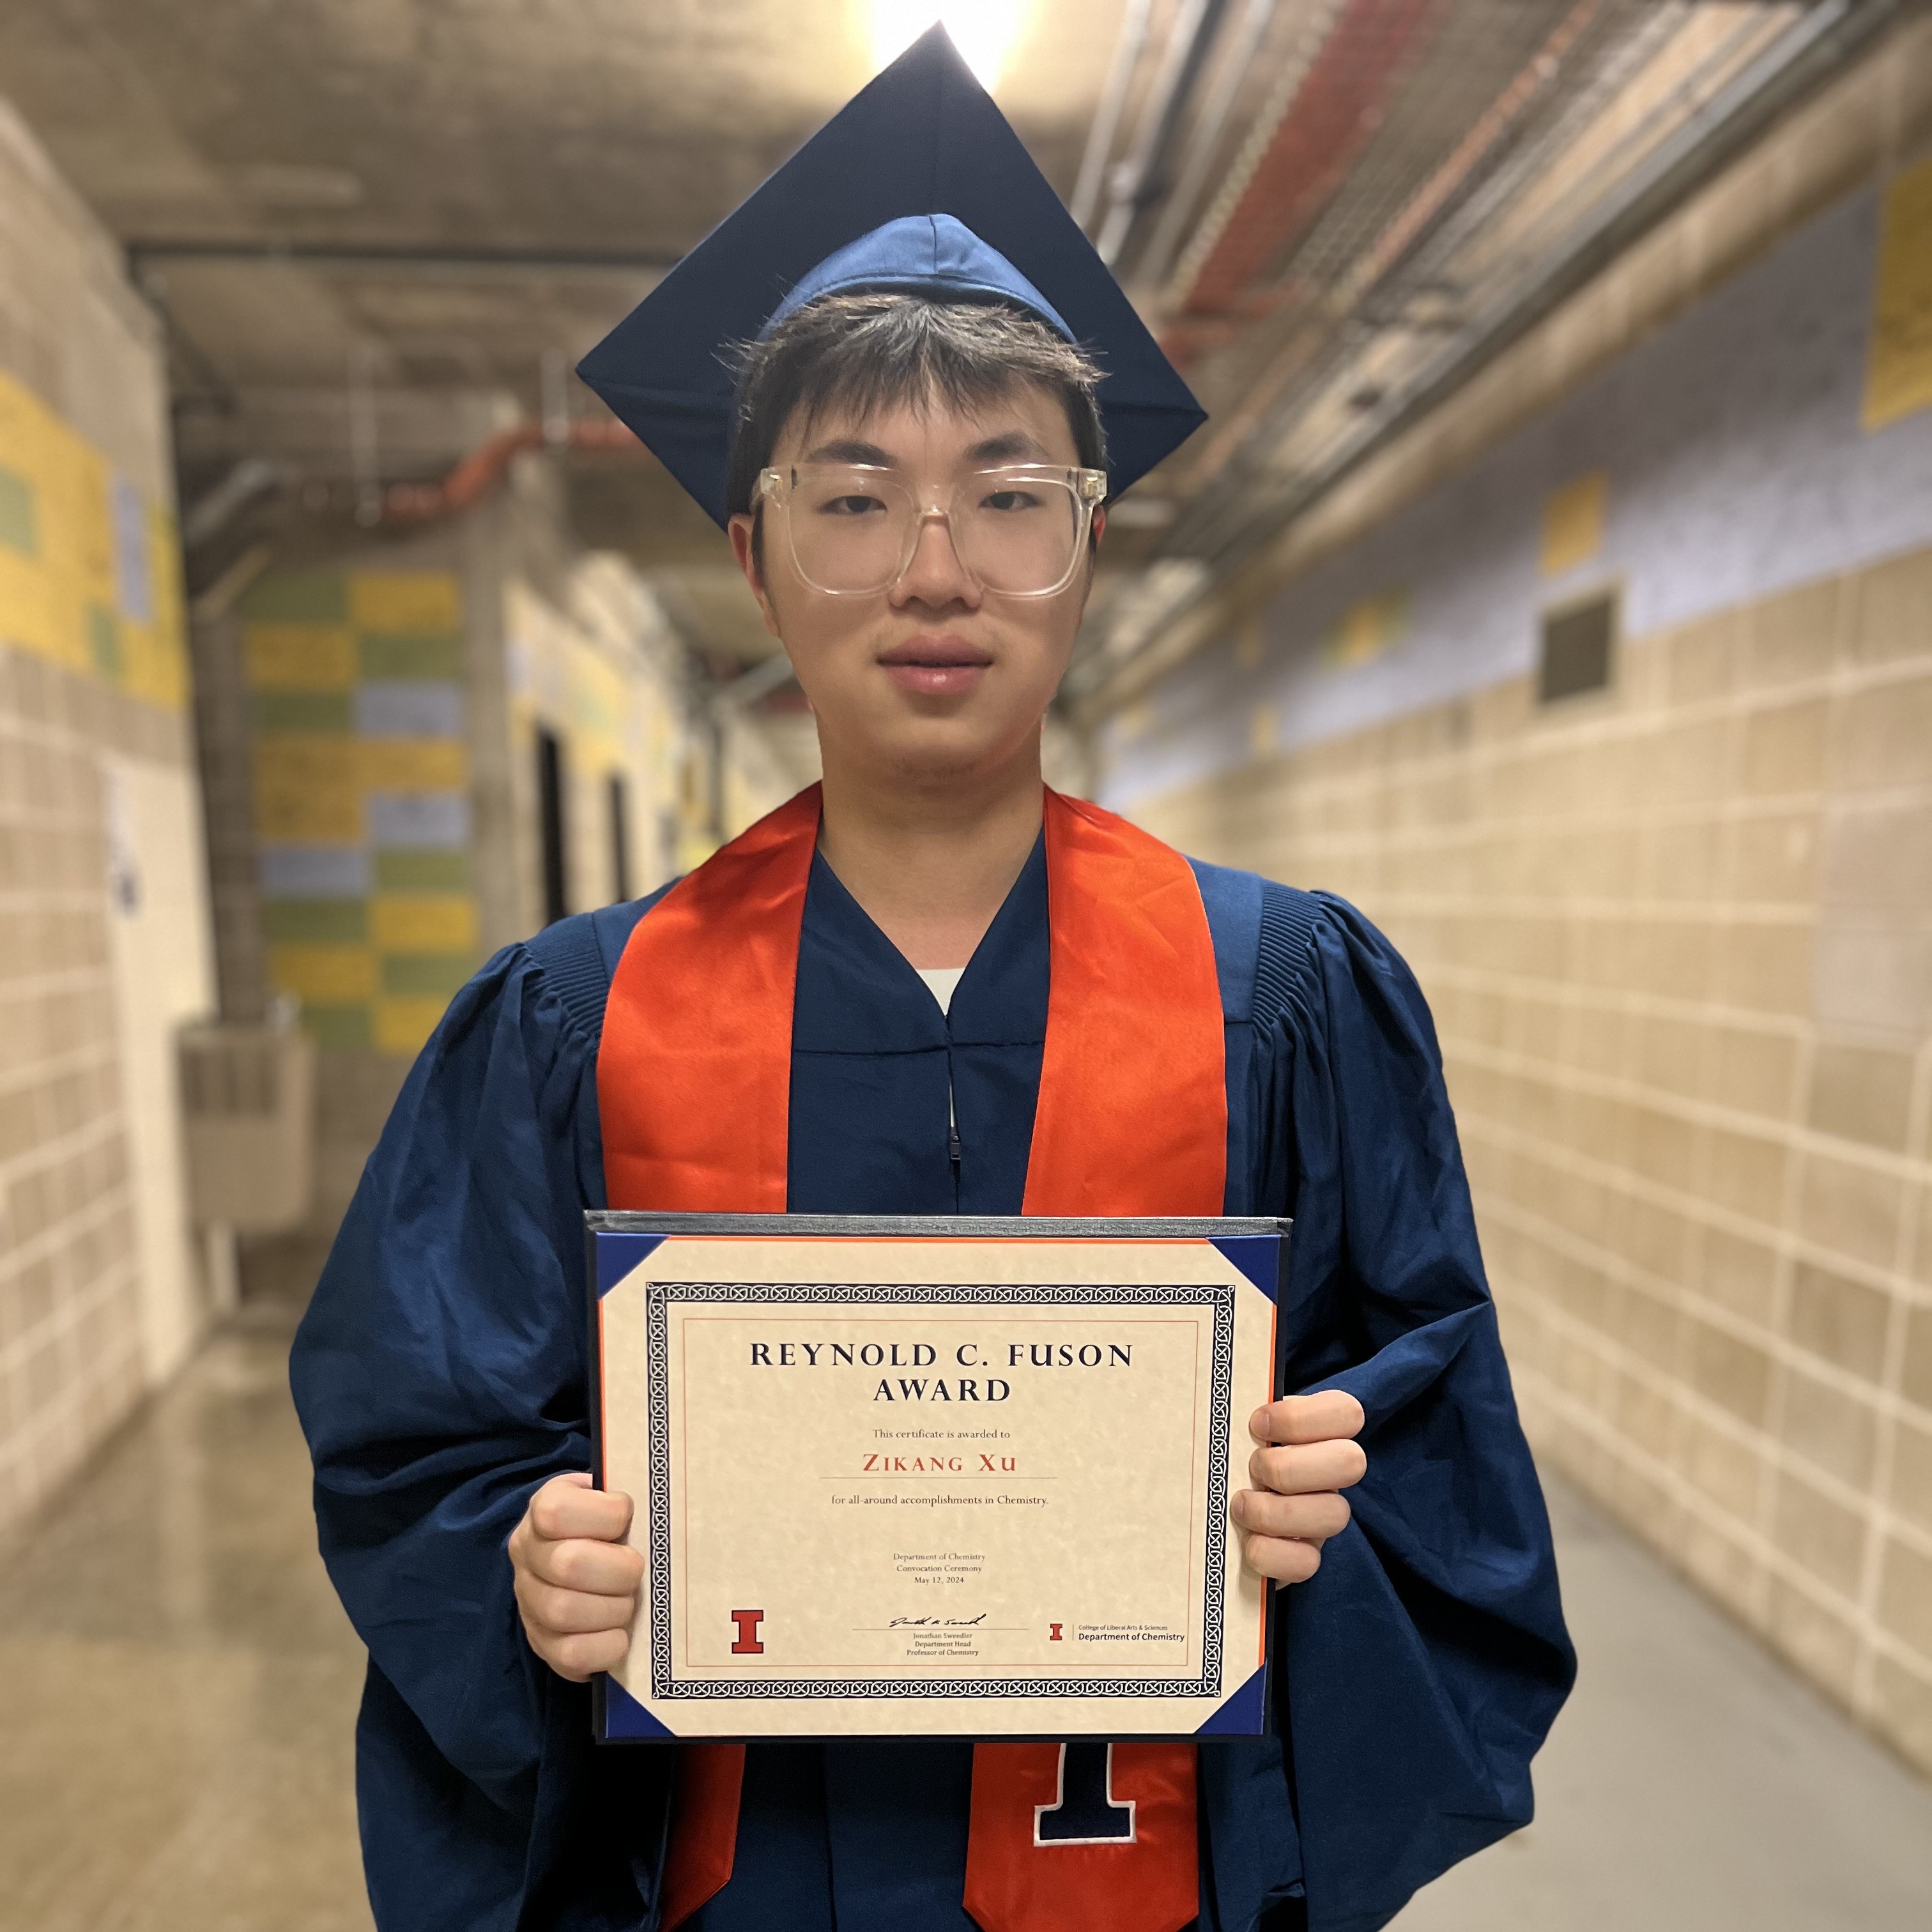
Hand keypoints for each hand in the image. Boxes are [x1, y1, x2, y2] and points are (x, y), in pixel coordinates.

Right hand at [508, 1471, 645, 1680]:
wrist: (585, 1561)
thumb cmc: (610, 1526)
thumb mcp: (613, 1497)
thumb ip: (630, 1493)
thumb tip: (658, 1508)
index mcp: (544, 1509)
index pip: (556, 1511)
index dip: (606, 1515)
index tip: (627, 1518)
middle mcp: (527, 1554)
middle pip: (567, 1565)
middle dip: (619, 1571)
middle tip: (637, 1572)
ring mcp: (529, 1601)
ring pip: (564, 1611)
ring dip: (613, 1609)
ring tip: (629, 1602)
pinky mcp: (542, 1644)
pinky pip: (570, 1654)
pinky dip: (606, 1647)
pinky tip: (621, 1634)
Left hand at [1232, 1390, 1366, 1584]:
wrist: (1213, 1506)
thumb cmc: (1226, 1454)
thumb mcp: (1232, 1425)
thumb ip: (1237, 1411)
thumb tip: (1218, 1400)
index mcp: (1319, 1431)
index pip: (1347, 1412)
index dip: (1302, 1417)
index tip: (1257, 1423)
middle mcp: (1331, 1473)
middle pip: (1351, 1462)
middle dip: (1290, 1467)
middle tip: (1252, 1468)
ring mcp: (1323, 1516)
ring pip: (1335, 1515)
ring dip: (1275, 1511)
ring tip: (1241, 1504)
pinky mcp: (1306, 1557)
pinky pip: (1308, 1563)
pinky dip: (1271, 1554)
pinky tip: (1248, 1542)